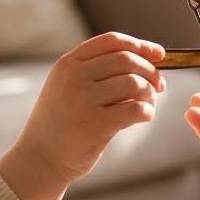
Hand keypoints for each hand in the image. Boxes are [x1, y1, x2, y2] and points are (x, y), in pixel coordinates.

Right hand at [15, 32, 165, 184]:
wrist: (39, 158)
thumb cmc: (61, 122)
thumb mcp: (66, 86)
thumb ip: (94, 70)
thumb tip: (145, 60)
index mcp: (68, 64)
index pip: (111, 41)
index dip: (140, 45)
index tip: (158, 54)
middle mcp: (74, 77)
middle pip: (127, 60)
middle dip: (150, 70)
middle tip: (159, 85)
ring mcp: (84, 100)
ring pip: (134, 83)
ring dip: (150, 93)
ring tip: (149, 104)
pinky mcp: (95, 125)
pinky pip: (135, 109)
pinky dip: (147, 111)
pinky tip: (145, 117)